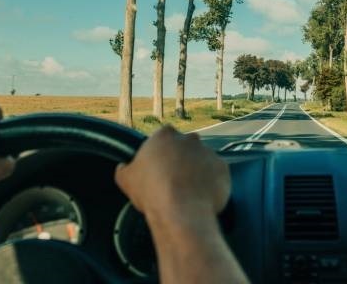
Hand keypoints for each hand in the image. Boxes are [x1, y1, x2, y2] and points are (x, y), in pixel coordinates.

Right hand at [114, 125, 229, 225]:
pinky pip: (216, 174)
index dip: (162, 153)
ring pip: (203, 160)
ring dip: (198, 170)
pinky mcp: (223, 167)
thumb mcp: (126, 180)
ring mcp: (209, 152)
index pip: (164, 138)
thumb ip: (124, 168)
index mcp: (165, 136)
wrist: (181, 211)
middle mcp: (190, 139)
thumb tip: (122, 167)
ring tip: (189, 192)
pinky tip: (202, 196)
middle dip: (182, 159)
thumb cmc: (151, 192)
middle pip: (186, 147)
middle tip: (175, 179)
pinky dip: (211, 182)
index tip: (160, 167)